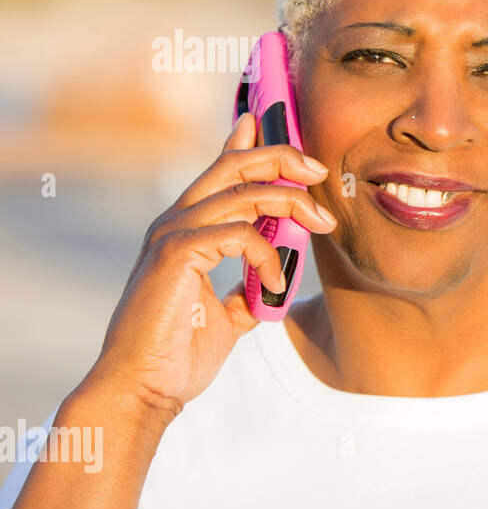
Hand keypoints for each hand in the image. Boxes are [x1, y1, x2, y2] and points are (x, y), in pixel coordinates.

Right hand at [89, 111, 335, 412]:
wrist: (145, 388)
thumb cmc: (178, 354)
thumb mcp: (228, 315)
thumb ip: (248, 290)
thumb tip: (273, 283)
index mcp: (186, 230)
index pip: (218, 172)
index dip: (243, 142)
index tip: (265, 120)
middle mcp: (176, 222)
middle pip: (233, 166)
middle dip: (282, 158)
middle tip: (319, 170)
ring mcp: (172, 235)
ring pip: (243, 193)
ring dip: (292, 204)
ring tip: (322, 225)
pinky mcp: (175, 254)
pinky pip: (238, 234)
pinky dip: (267, 256)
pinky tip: (277, 286)